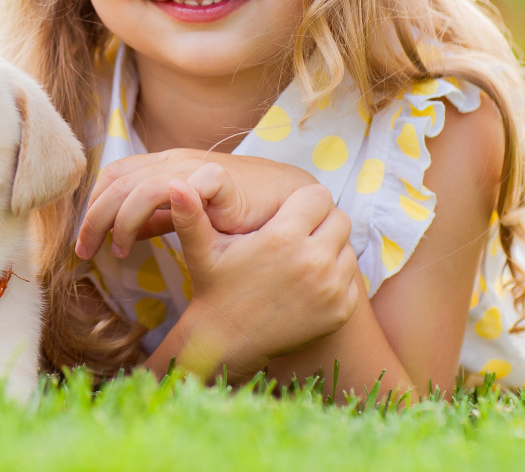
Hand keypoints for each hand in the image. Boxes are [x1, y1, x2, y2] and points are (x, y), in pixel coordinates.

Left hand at [75, 149, 315, 259]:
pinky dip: (149, 212)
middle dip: (93, 217)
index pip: (113, 177)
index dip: (93, 206)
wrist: (290, 202)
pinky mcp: (216, 178)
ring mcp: (193, 167)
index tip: (84, 242)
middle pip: (116, 181)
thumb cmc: (238, 212)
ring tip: (116, 250)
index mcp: (162, 166)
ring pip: (136, 186)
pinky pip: (173, 188)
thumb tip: (121, 235)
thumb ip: (156, 221)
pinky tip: (144, 239)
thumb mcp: (187, 218)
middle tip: (83, 251)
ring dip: (117, 220)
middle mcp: (172, 161)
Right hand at [161, 179, 359, 378]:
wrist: (229, 341)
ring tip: (300, 256)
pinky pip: (351, 279)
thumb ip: (189, 213)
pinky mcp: (340, 311)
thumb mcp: (200, 248)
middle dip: (320, 220)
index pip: (317, 196)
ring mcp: (331, 289)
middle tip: (297, 232)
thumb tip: (173, 183)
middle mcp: (313, 261)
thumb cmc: (214, 287)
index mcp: (283, 238)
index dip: (302, 201)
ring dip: (329, 247)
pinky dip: (335, 276)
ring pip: (347, 248)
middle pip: (339, 218)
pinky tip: (308, 282)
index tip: (287, 213)